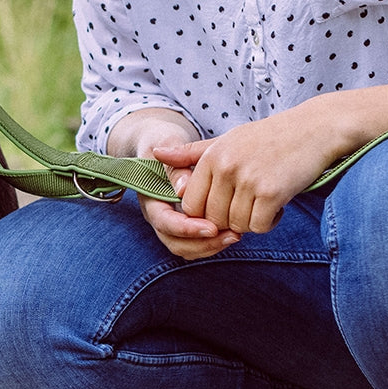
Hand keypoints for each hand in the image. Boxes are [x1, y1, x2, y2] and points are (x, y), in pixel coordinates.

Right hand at [107, 110, 239, 259]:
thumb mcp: (166, 142)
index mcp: (150, 198)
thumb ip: (175, 164)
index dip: (187, 228)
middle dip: (203, 243)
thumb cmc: (165, 139)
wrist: (163, 142)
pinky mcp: (185, 225)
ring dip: (211, 246)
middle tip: (233, 235)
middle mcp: (158, 216)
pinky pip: (196, 245)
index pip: (164, 223)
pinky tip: (233, 231)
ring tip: (237, 234)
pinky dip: (214, 243)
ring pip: (187, 249)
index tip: (212, 226)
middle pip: (175, 243)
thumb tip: (183, 190)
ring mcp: (170, 223)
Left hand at [152, 107, 337, 234]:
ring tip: (265, 200)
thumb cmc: (270, 137)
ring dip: (251, 221)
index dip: (205, 213)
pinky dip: (269, 222)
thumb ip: (191, 154)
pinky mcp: (272, 193)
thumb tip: (156, 153)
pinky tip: (278, 204)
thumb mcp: (227, 140)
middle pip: (212, 218)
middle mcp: (226, 168)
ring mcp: (248, 180)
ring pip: (236, 225)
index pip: (190, 203)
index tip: (224, 205)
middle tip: (248, 204)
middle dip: (228, 220)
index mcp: (211, 156)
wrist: (317, 129)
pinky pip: (258, 227)